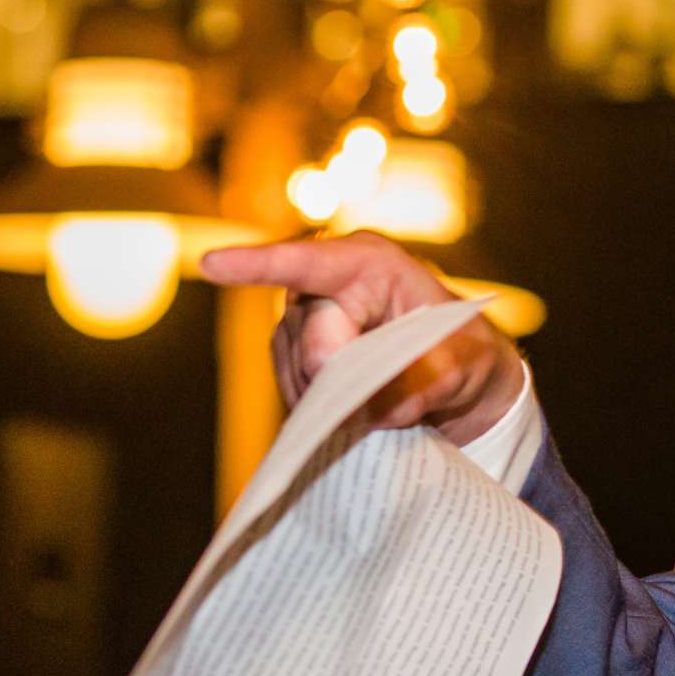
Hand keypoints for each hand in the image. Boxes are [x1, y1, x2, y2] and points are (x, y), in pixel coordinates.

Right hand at [198, 230, 524, 448]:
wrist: (455, 378)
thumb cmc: (462, 353)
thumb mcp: (462, 365)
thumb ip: (422, 381)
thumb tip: (375, 406)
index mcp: (370, 264)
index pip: (308, 264)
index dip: (259, 264)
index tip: (212, 264)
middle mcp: (325, 286)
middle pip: (311, 345)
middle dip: (349, 382)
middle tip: (398, 403)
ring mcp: (302, 323)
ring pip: (299, 375)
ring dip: (342, 401)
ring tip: (391, 400)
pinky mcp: (293, 358)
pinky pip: (295, 394)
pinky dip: (327, 411)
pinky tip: (360, 410)